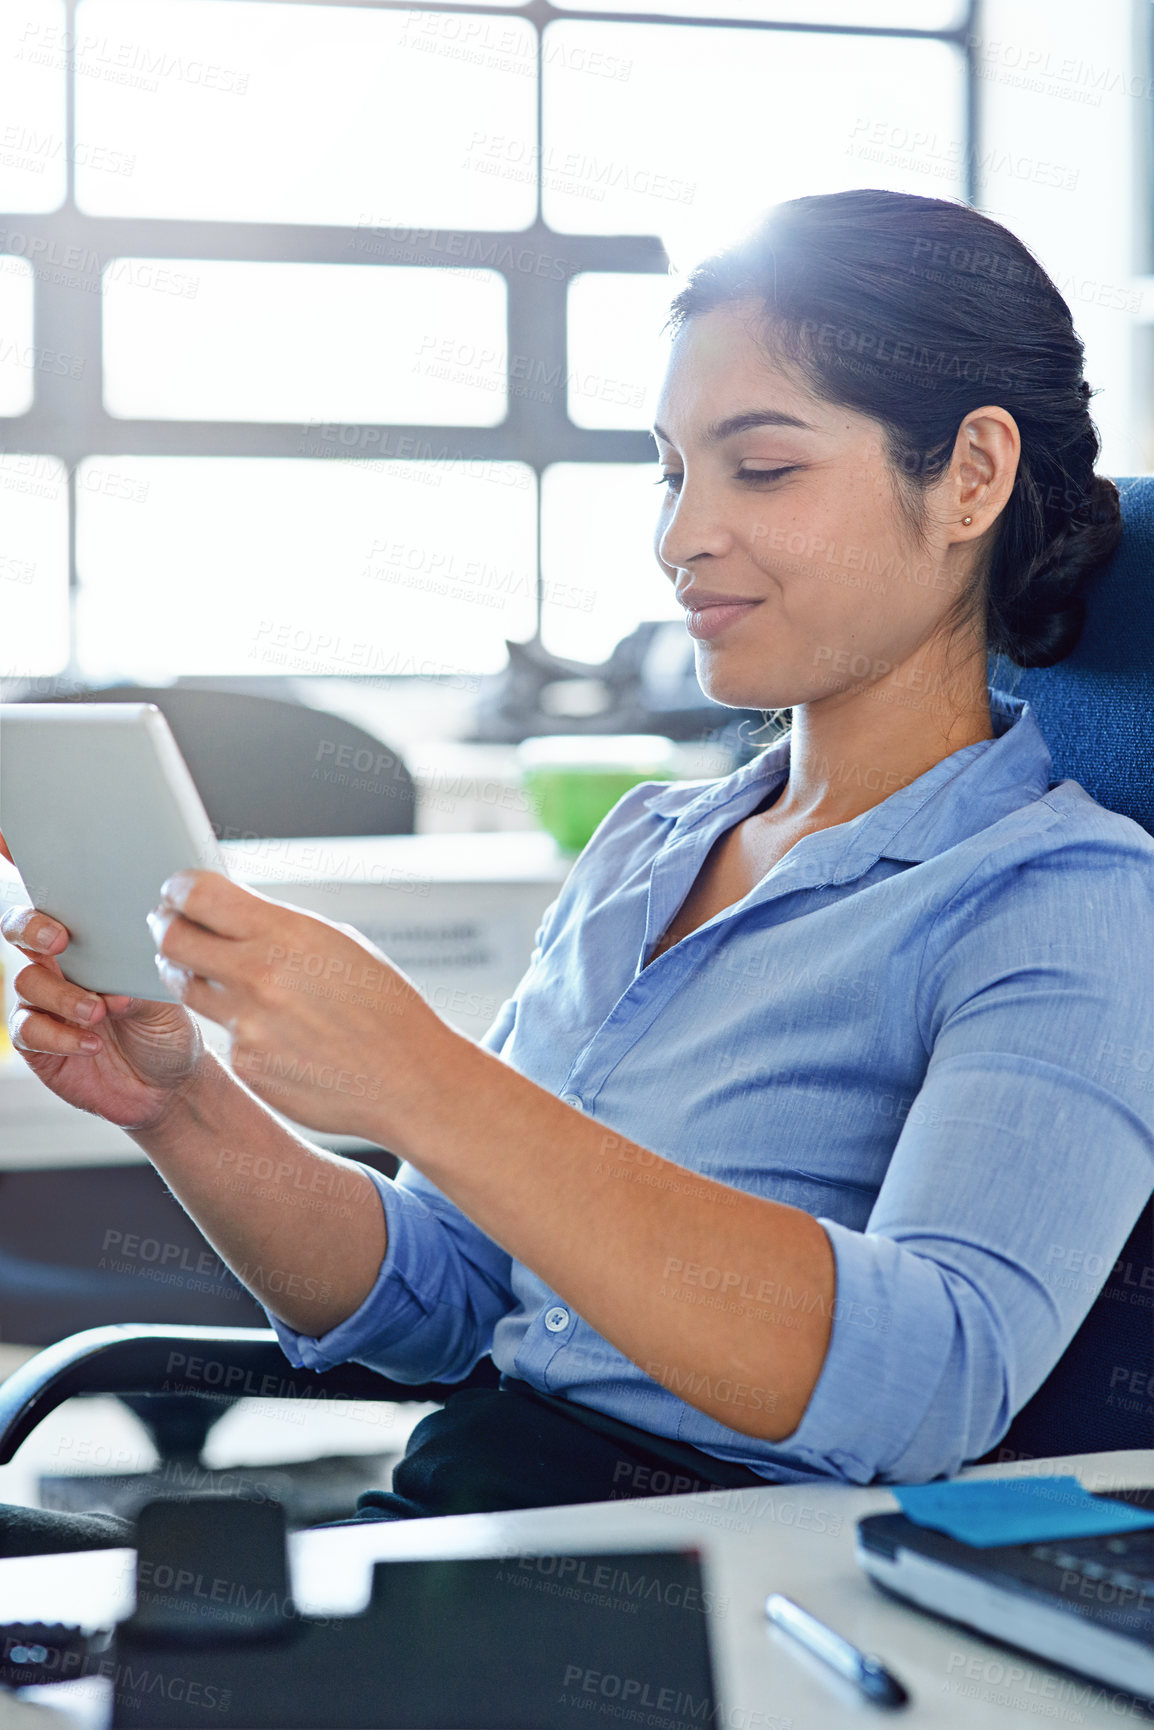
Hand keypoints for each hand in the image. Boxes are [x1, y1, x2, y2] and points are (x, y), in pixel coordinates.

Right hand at [1, 904, 205, 1130]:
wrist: (167, 1086)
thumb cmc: (166, 1032)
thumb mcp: (165, 1004)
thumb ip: (136, 987)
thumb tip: (113, 988)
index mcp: (91, 948)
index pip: (57, 911)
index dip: (45, 906)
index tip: (64, 922)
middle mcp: (60, 970)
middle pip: (19, 932)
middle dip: (31, 929)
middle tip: (60, 944)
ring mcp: (46, 1005)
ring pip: (26, 983)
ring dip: (62, 996)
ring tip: (98, 1012)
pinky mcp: (39, 1045)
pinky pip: (28, 1031)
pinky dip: (59, 1036)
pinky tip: (92, 1044)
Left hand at [147, 870, 447, 1136]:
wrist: (410, 1078)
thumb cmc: (385, 1008)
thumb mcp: (340, 944)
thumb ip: (279, 927)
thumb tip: (229, 912)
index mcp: (287, 934)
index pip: (199, 894)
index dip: (179, 888)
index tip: (177, 891)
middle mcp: (259, 976)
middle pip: (171, 940)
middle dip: (165, 927)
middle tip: (169, 926)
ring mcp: (248, 1025)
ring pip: (186, 988)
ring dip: (189, 975)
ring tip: (211, 973)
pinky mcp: (246, 1065)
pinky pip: (222, 1034)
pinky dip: (238, 1026)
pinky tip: (275, 1031)